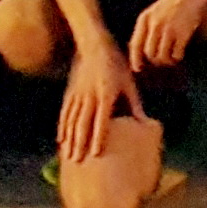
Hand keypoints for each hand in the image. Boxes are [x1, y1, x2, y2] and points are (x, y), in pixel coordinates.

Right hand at [60, 44, 145, 163]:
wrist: (94, 46)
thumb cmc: (116, 65)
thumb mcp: (129, 83)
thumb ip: (135, 104)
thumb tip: (144, 123)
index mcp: (106, 94)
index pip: (101, 119)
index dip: (98, 137)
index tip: (95, 153)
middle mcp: (90, 96)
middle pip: (83, 123)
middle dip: (80, 143)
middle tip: (77, 162)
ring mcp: (78, 94)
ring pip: (72, 120)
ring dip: (69, 139)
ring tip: (68, 156)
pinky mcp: (70, 92)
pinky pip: (65, 113)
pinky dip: (62, 127)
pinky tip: (61, 140)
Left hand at [130, 0, 206, 68]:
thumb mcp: (156, 9)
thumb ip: (149, 25)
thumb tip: (144, 48)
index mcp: (145, 18)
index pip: (135, 45)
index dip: (135, 59)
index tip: (138, 68)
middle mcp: (154, 25)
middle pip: (148, 53)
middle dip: (155, 60)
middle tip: (162, 60)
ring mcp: (168, 29)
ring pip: (161, 56)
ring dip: (167, 60)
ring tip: (172, 58)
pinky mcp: (182, 33)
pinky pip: (176, 54)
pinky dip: (177, 57)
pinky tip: (180, 53)